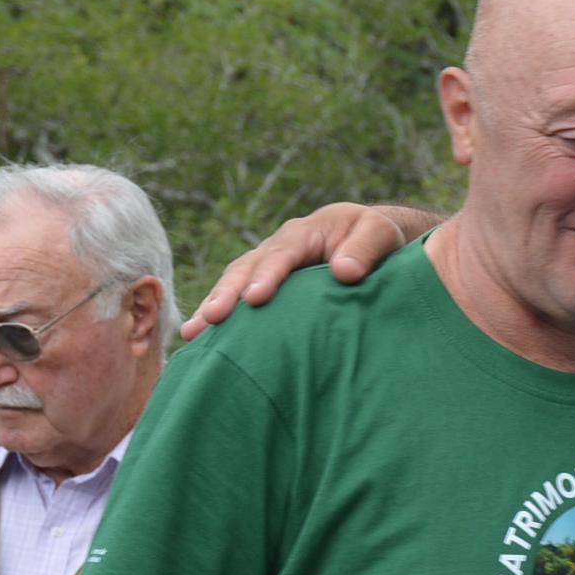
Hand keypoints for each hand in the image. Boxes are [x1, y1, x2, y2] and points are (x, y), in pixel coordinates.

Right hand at [182, 203, 419, 338]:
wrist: (369, 240)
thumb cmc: (376, 237)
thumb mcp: (380, 235)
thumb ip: (366, 249)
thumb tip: (344, 272)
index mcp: (305, 233)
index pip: (283, 252)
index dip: (269, 274)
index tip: (256, 298)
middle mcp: (278, 248)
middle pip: (247, 268)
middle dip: (228, 293)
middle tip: (212, 318)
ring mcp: (266, 267)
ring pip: (234, 283)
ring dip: (214, 306)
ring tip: (193, 333)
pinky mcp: (264, 286)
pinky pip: (238, 300)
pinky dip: (218, 316)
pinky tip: (200, 341)